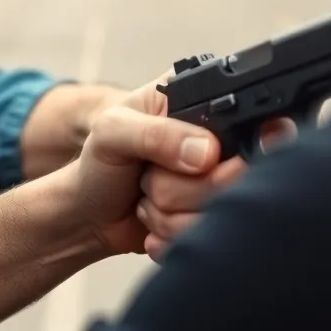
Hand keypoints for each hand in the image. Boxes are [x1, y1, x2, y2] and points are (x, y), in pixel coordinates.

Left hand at [72, 71, 222, 255]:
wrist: (89, 213)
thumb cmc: (99, 163)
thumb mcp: (112, 131)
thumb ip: (155, 133)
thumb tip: (206, 153)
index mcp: (197, 98)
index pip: (241, 117)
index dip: (219, 145)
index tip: (197, 159)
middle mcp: (217, 138)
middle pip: (234, 172)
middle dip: (181, 185)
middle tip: (149, 175)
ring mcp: (218, 180)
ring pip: (221, 207)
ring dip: (172, 212)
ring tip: (148, 194)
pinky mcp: (212, 215)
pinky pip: (211, 231)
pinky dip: (173, 231)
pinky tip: (154, 218)